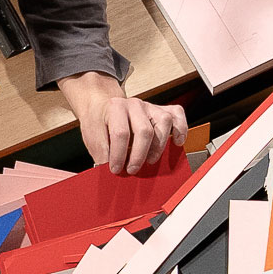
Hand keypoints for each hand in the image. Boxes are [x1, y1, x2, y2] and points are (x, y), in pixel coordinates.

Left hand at [58, 72, 188, 174]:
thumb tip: (107, 170)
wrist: (102, 105)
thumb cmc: (99, 121)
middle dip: (138, 155)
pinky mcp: (161, 110)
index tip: (115, 169)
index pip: (121, 133)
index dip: (118, 155)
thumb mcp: (92, 134)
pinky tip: (176, 142)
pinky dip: (180, 129)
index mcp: (115, 106)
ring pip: (164, 122)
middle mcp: (134, 104)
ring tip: (150, 160)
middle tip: (132, 169)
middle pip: (144, 130)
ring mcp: (150, 106)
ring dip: (158, 146)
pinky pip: (177, 115)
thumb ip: (100, 151)